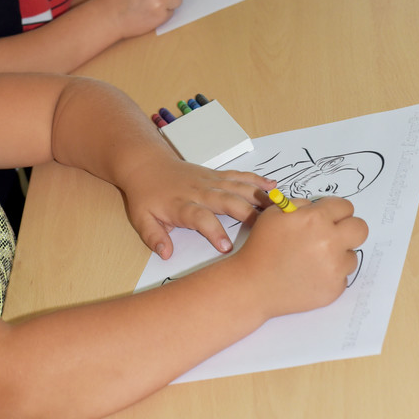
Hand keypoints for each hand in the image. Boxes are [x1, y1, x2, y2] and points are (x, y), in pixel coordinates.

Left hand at [121, 155, 274, 256]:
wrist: (146, 164)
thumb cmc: (146, 195)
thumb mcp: (141, 218)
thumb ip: (153, 236)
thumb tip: (165, 254)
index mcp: (181, 205)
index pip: (201, 218)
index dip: (214, 232)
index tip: (227, 248)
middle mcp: (199, 191)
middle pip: (226, 200)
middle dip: (246, 214)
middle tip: (265, 229)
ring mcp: (209, 181)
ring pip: (236, 187)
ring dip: (257, 197)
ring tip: (277, 208)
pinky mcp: (215, 175)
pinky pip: (238, 176)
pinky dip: (255, 180)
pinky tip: (272, 186)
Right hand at [235, 197, 368, 316]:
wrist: (255, 284)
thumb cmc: (262, 246)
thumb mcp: (274, 214)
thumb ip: (300, 205)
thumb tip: (317, 208)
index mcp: (316, 219)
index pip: (345, 207)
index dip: (335, 210)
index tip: (329, 216)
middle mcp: (330, 242)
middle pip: (361, 228)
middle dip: (349, 227)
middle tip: (334, 233)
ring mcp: (335, 268)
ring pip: (352, 254)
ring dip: (339, 254)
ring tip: (315, 258)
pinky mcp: (335, 288)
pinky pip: (343, 275)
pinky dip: (331, 273)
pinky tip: (311, 273)